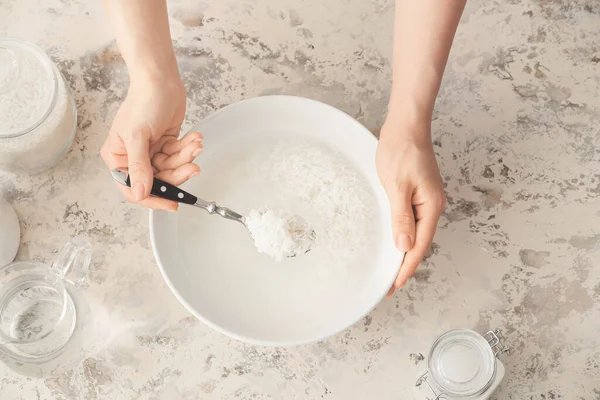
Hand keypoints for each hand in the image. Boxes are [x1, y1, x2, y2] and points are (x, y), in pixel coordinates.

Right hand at [101, 75, 201, 210]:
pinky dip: (187, 148)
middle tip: (193, 167)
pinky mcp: (165, 144)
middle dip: (177, 173)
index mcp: (118, 157)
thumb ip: (139, 167)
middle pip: (157, 180)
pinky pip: (178, 155)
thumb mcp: (138, 136)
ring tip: (194, 144)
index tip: (172, 203)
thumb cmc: (143, 102)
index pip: (133, 189)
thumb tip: (139, 193)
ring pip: (171, 168)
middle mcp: (133, 157)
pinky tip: (194, 139)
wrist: (161, 80)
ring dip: (185, 158)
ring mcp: (150, 151)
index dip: (153, 199)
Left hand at [376, 118, 445, 294]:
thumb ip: (401, 218)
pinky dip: (402, 233)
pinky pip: (411, 220)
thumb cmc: (401, 151)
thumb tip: (404, 247)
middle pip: (419, 242)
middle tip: (388, 284)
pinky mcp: (417, 192)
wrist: (406, 125)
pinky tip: (393, 240)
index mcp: (430, 207)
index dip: (406, 268)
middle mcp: (432, 206)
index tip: (393, 285)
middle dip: (405, 264)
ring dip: (404, 251)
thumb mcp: (397, 186)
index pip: (419, 246)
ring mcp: (426, 199)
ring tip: (389, 269)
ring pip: (415, 232)